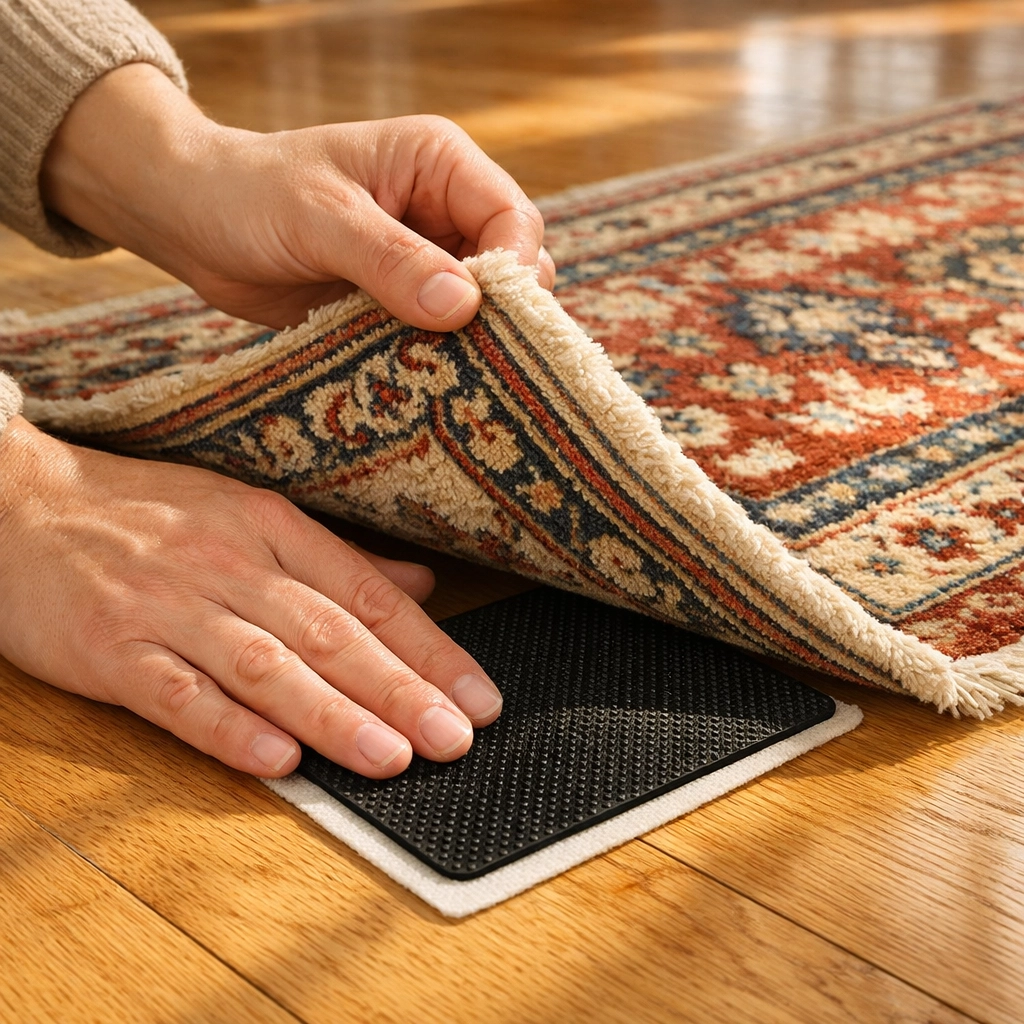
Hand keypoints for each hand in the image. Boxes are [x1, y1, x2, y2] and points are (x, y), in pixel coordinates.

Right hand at [0, 418, 503, 776]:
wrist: (17, 503)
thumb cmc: (146, 516)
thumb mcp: (248, 515)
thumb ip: (336, 560)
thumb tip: (422, 586)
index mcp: (271, 528)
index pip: (367, 596)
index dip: (430, 649)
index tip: (478, 698)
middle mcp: (229, 563)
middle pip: (328, 633)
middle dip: (399, 689)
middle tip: (455, 739)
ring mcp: (168, 607)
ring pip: (264, 665)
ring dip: (331, 714)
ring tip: (391, 758)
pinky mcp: (110, 650)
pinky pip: (175, 694)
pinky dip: (226, 728)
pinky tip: (275, 760)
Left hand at [41, 63, 554, 328]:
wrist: (193, 222)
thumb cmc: (249, 193)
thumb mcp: (319, 217)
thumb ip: (390, 259)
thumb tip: (462, 306)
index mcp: (440, 165)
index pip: (514, 219)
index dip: (512, 270)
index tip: (481, 318)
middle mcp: (444, 212)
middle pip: (511, 271)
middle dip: (498, 314)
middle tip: (468, 356)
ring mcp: (424, 262)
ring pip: (481, 313)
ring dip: (467, 344)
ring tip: (438, 372)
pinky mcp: (400, 304)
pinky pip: (439, 339)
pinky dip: (434, 360)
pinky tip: (414, 379)